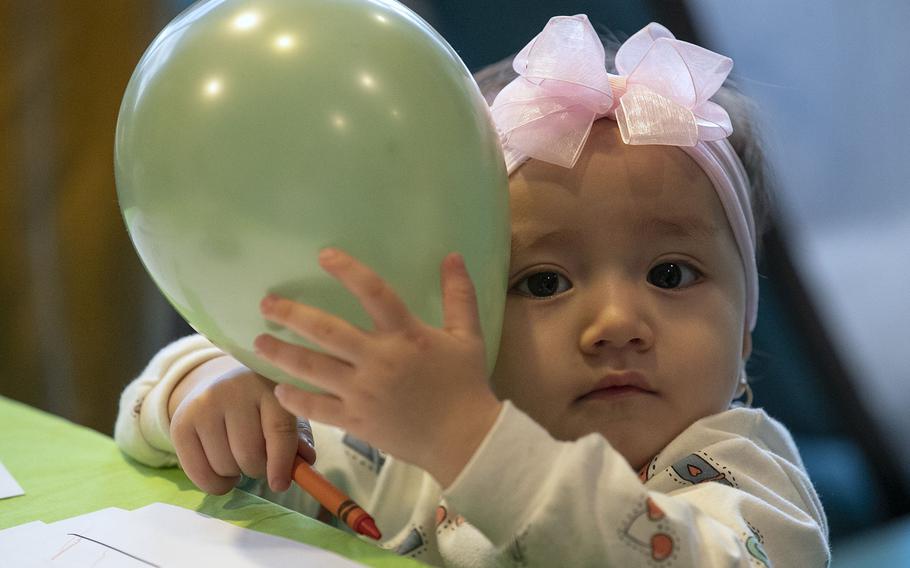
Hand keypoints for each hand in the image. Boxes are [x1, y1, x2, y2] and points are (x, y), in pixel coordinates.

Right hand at [168, 357, 315, 494]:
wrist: (220, 387)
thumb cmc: (262, 408)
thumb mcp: (287, 416)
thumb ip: (300, 440)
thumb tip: (304, 462)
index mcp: (268, 386)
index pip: (278, 429)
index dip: (282, 461)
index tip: (281, 485)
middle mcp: (233, 390)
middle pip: (248, 453)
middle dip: (258, 469)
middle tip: (259, 462)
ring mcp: (204, 405)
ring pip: (224, 465)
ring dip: (236, 475)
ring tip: (239, 459)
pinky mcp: (181, 422)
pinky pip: (198, 473)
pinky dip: (215, 483)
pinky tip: (222, 470)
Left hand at [254, 248, 501, 486]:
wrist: (464, 440)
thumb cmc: (465, 385)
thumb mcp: (468, 336)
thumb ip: (459, 295)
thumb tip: (452, 254)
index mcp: (406, 335)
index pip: (373, 292)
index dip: (348, 270)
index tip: (324, 255)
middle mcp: (378, 360)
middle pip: (326, 331)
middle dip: (291, 315)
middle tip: (266, 303)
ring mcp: (363, 392)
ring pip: (313, 369)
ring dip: (281, 354)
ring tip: (258, 341)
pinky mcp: (356, 421)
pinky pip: (317, 408)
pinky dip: (295, 399)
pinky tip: (278, 389)